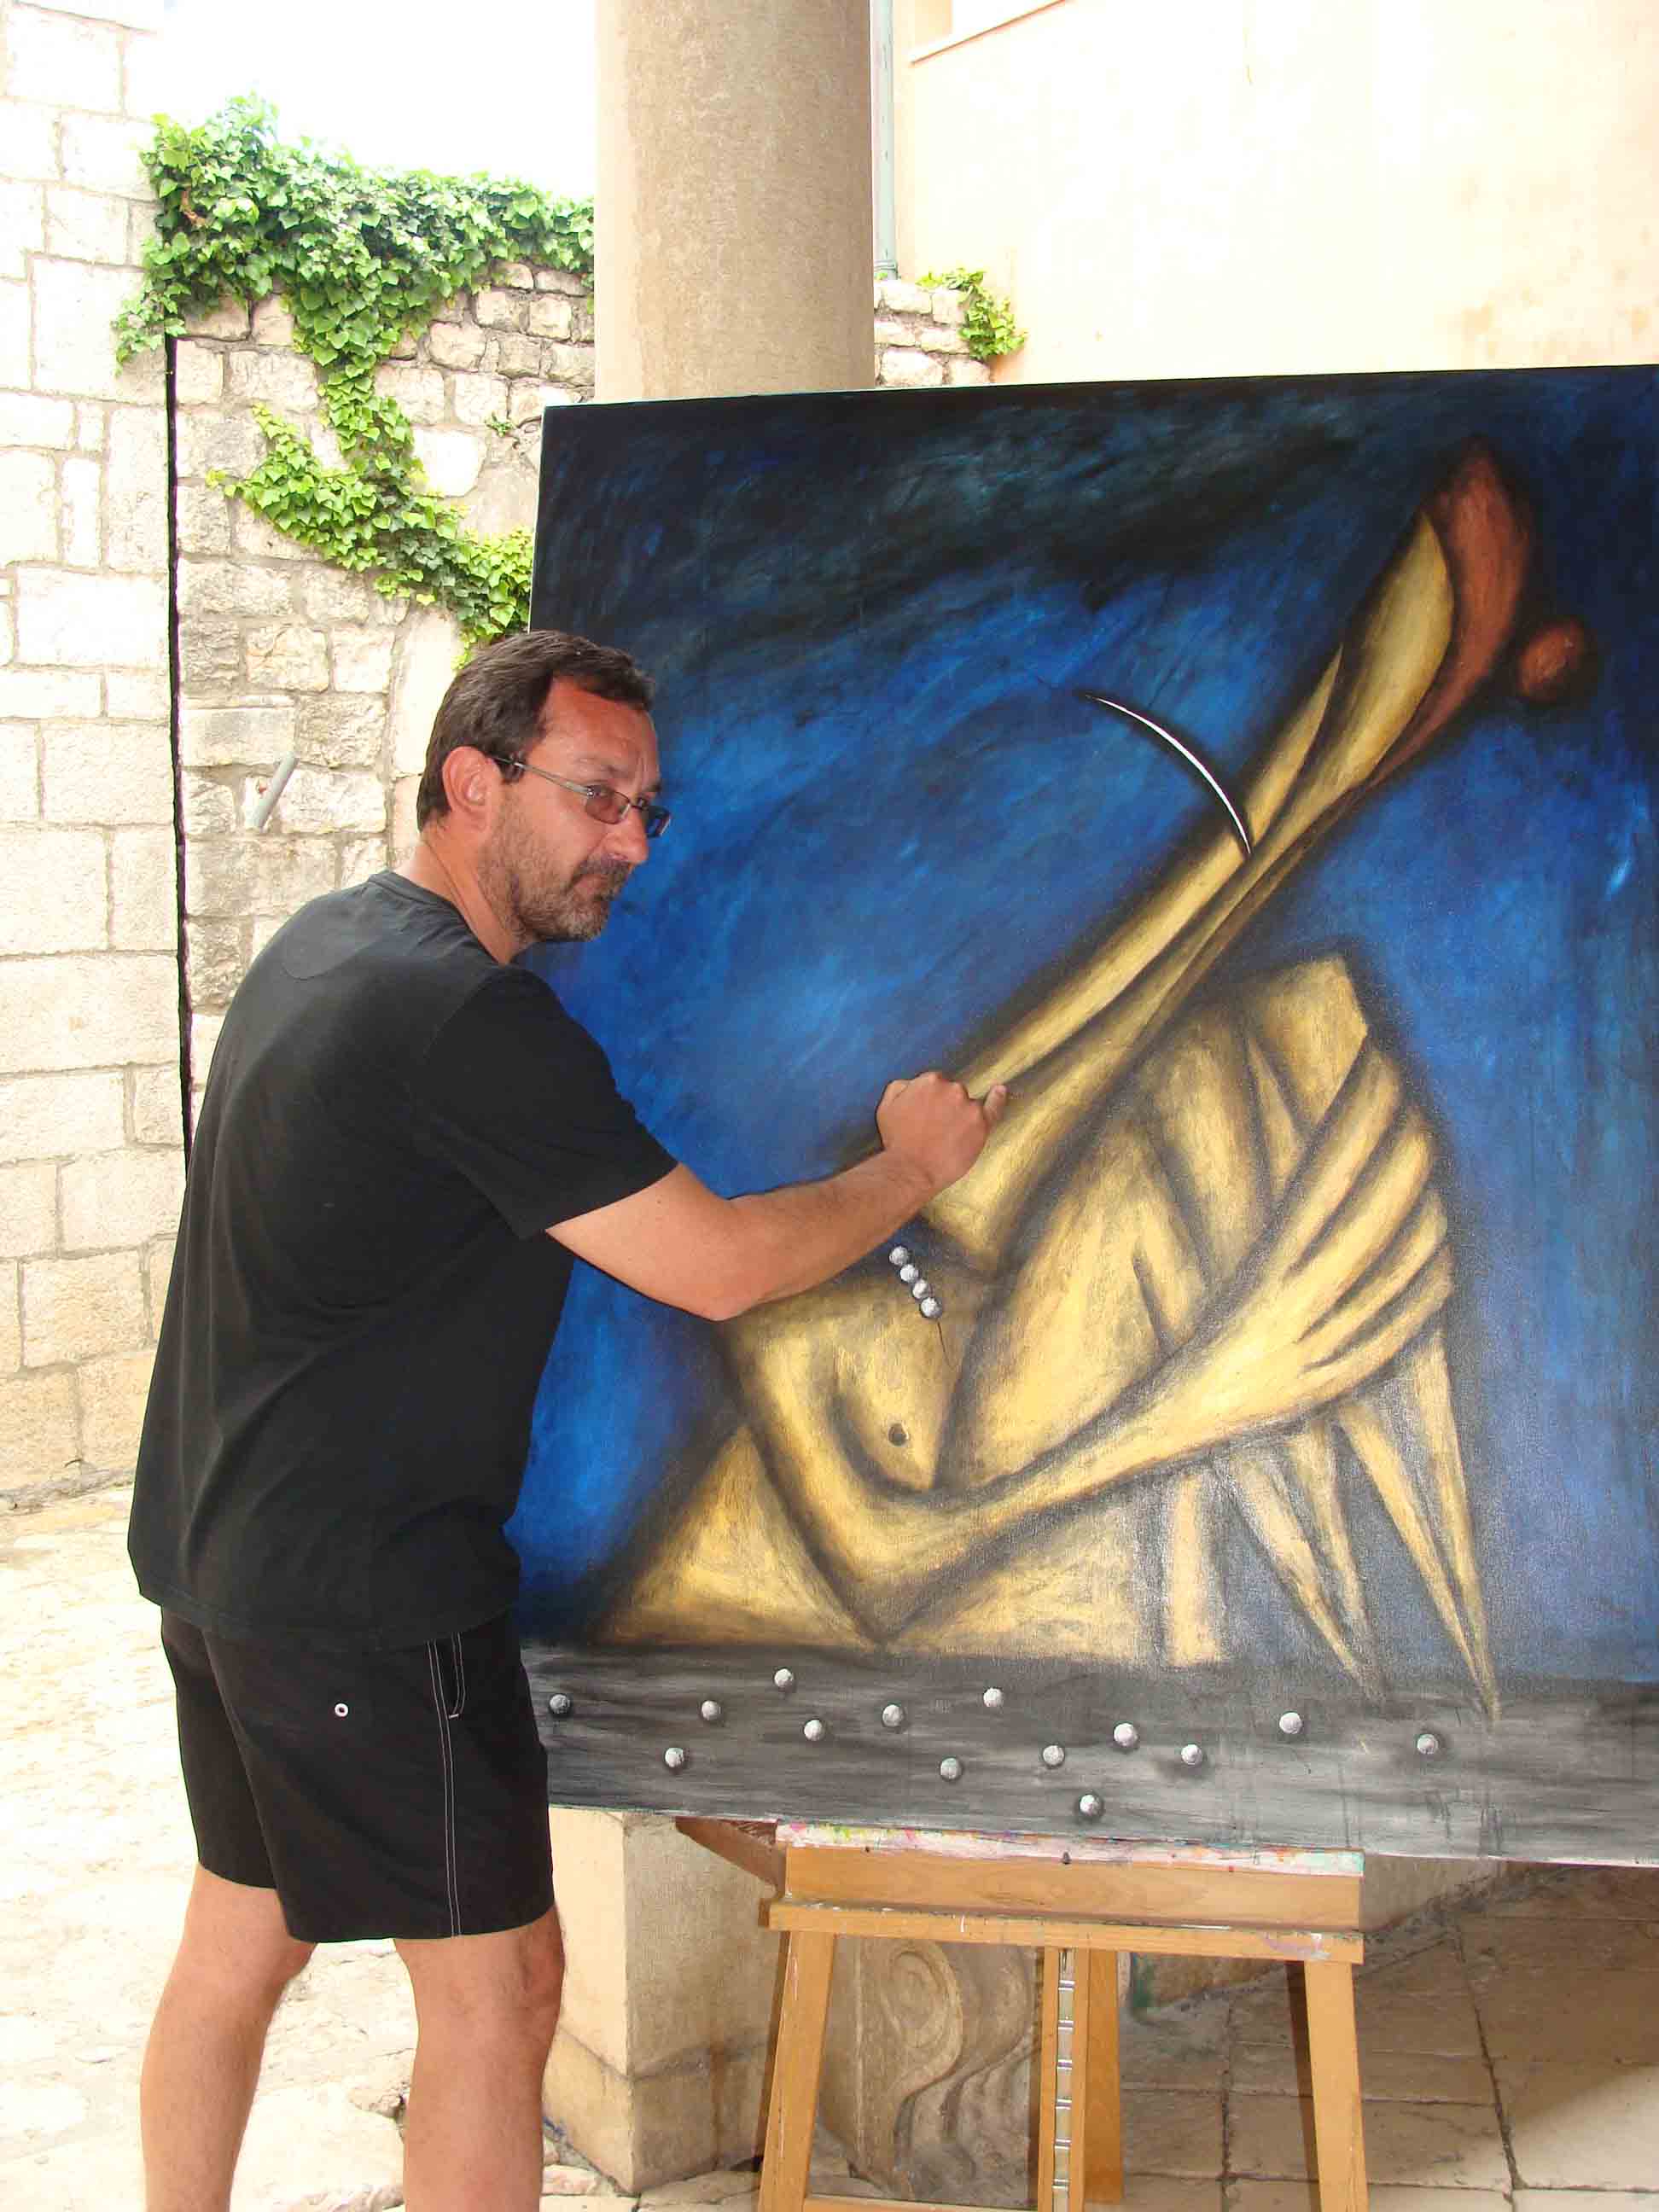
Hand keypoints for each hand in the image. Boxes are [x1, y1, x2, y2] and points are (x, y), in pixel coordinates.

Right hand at [876, 1071, 1007, 1193]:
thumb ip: (901, 1086)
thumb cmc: (897, 1141)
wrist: (911, 1171)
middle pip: (954, 1092)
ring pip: (969, 1104)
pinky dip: (998, 1099)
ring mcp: (969, 1107)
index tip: (928, 1116)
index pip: (937, 1084)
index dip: (932, 1101)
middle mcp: (953, 1089)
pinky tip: (1000, 1091)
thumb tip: (914, 1083)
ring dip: (961, 1116)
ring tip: (947, 1137)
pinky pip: (994, 1107)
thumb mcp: (887, 1106)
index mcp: (930, 1081)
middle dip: (946, 1107)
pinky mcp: (982, 1125)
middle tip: (934, 1130)